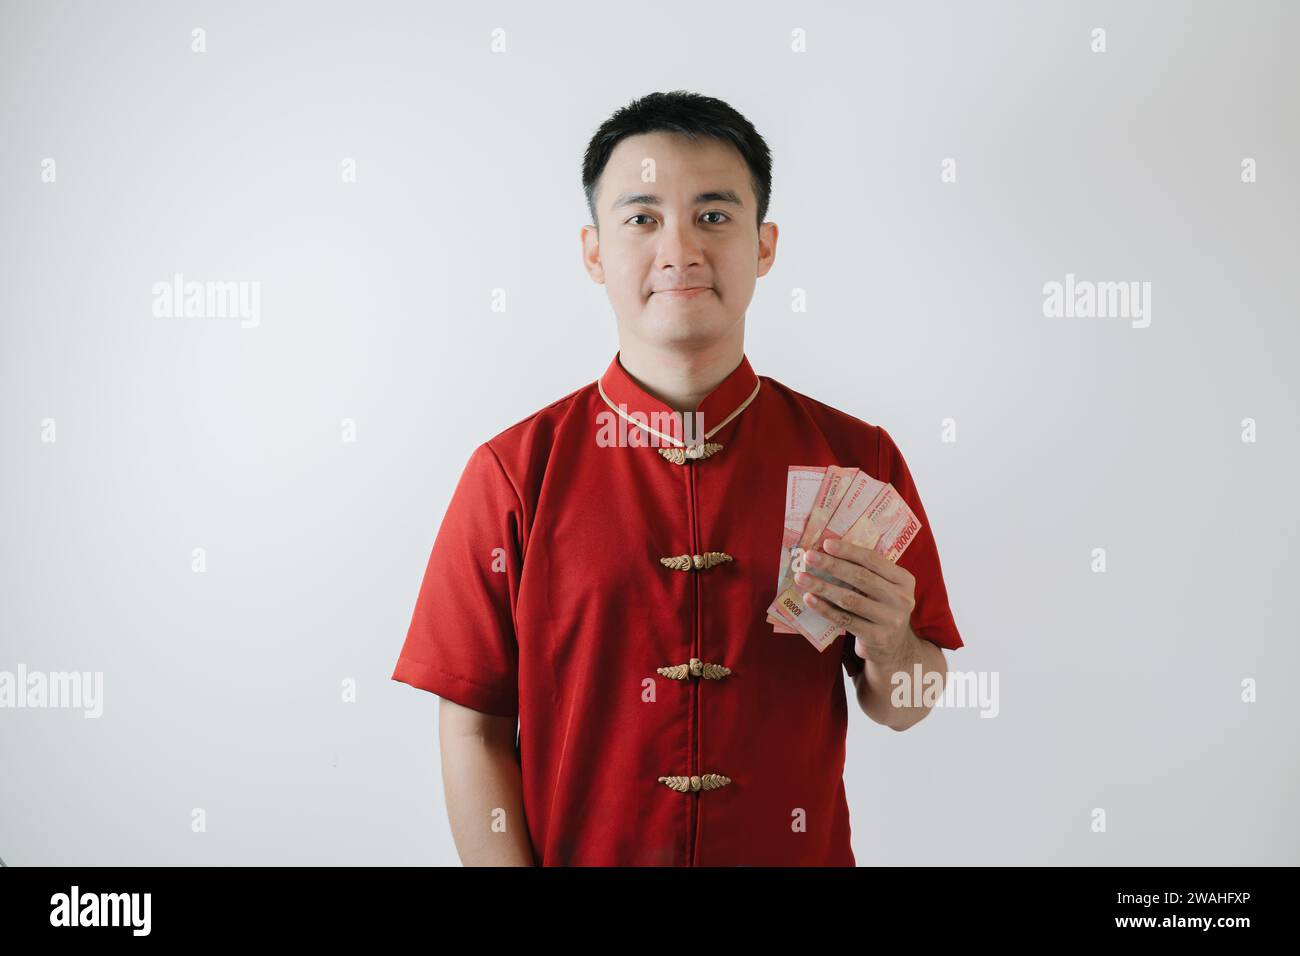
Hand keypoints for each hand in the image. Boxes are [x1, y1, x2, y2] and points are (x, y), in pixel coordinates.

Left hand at [793, 537, 916, 666]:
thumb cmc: (881, 608)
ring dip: (823, 587)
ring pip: (850, 599)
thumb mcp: (884, 589)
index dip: (849, 551)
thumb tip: (827, 552)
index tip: (826, 544)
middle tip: (808, 557)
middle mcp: (901, 599)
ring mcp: (890, 620)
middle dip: (832, 565)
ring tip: (802, 578)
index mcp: (904, 580)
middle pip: (861, 577)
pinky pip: (844, 619)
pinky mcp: (876, 637)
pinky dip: (824, 609)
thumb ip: (867, 572)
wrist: (894, 648)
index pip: (874, 560)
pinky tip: (809, 599)